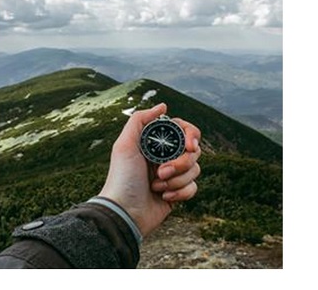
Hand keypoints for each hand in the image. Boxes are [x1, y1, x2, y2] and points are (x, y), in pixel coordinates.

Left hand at [99, 103, 200, 236]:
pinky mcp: (178, 193)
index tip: (189, 146)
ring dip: (177, 180)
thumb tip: (163, 106)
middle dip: (180, 163)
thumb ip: (140, 120)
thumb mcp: (125, 144)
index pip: (184, 131)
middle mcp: (166, 157)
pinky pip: (194, 188)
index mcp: (155, 143)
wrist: (124, 212)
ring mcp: (173, 175)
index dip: (191, 136)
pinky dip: (180, 193)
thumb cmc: (122, 178)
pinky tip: (164, 198)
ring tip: (157, 186)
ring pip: (195, 170)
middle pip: (193, 151)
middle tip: (161, 172)